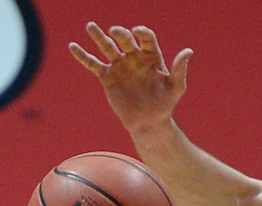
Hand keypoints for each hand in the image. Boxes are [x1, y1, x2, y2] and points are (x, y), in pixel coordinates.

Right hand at [69, 23, 192, 133]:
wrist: (148, 123)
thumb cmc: (165, 105)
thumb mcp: (176, 87)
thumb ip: (180, 69)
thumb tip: (188, 51)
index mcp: (151, 56)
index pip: (146, 38)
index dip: (142, 33)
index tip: (137, 32)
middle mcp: (134, 57)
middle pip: (125, 40)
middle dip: (120, 34)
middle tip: (115, 31)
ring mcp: (119, 66)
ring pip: (107, 47)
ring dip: (99, 36)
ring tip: (90, 26)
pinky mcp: (107, 77)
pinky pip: (93, 64)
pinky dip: (83, 56)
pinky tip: (73, 47)